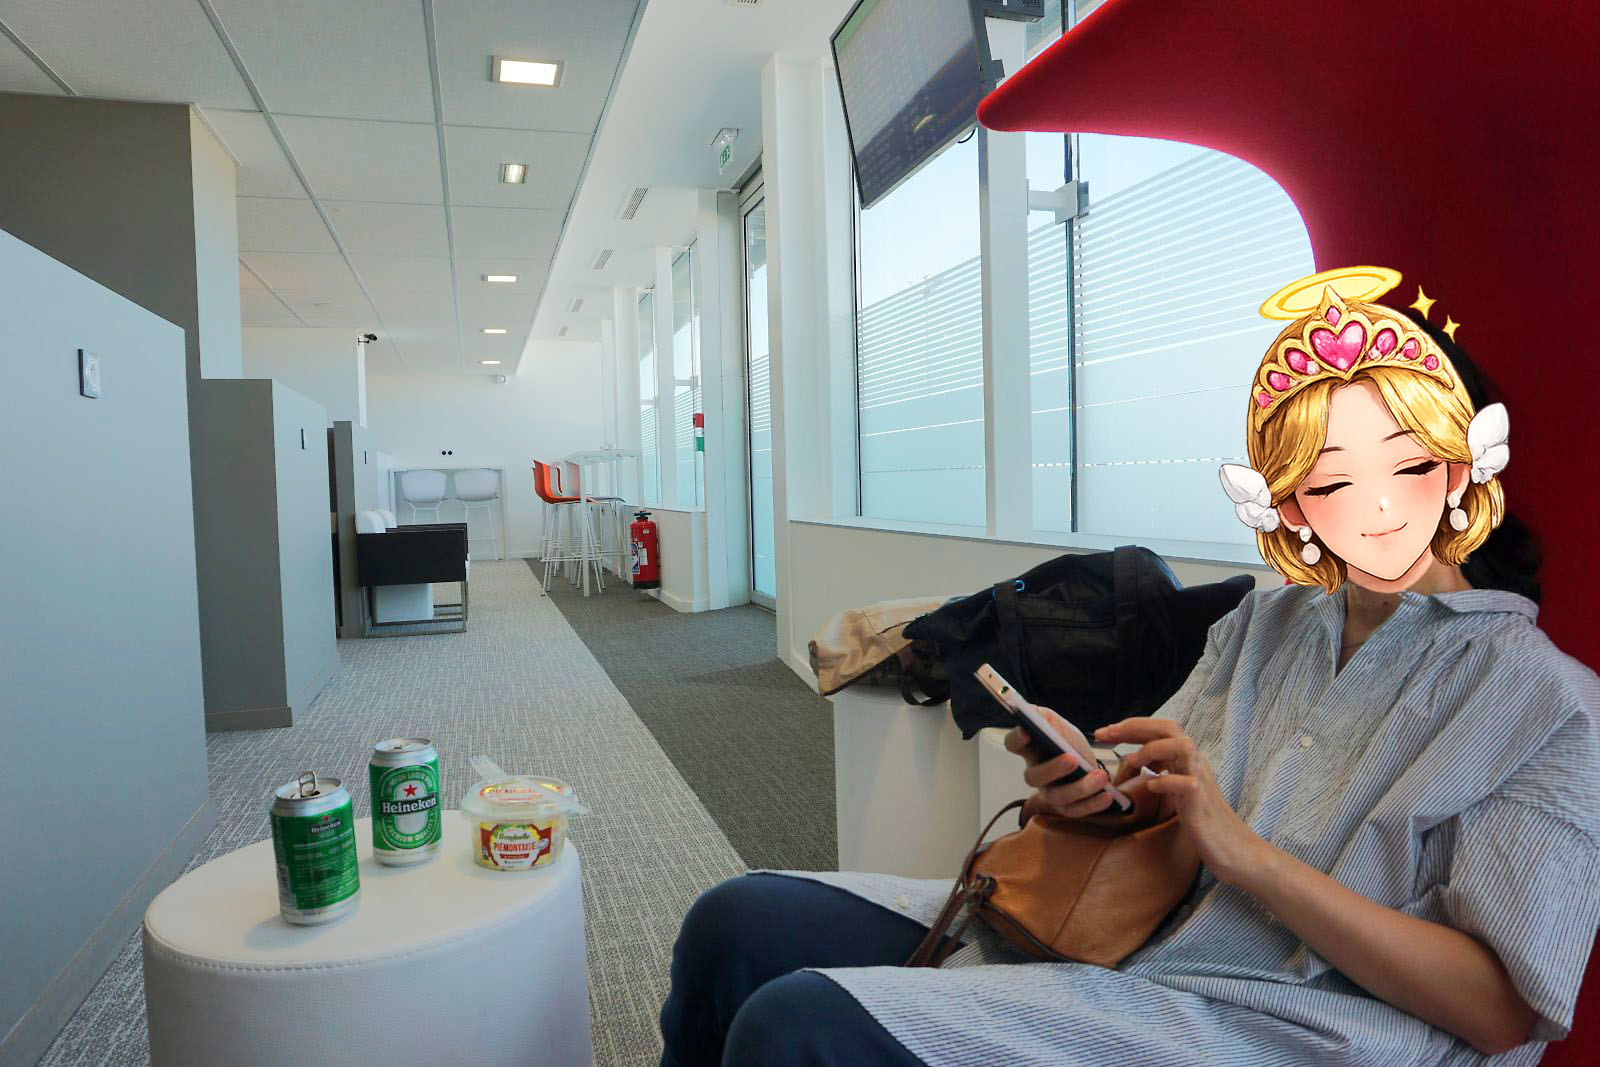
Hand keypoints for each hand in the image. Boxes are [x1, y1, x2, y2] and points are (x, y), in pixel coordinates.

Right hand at [1003, 706, 1149, 820]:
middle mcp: (1035, 773)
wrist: (1086, 758)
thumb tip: (1033, 713)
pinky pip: (1076, 810)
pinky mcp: (1067, 806)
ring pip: (1057, 797)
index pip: (1013, 744)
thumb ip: (1043, 717)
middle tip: (1072, 759)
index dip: (1017, 739)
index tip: (1027, 731)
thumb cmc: (1066, 739)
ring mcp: (1049, 792)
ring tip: (1100, 777)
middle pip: (1034, 777)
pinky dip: (1092, 804)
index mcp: (1029, 749)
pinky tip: (1107, 795)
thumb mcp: (1055, 722)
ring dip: (1080, 788)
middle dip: (1053, 769)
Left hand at [1093, 717, 1270, 887]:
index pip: (1161, 730)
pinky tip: (1151, 787)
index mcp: (1187, 760)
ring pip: (1182, 745)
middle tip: (1106, 734)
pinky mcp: (1201, 801)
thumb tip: (1133, 762)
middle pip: (1170, 728)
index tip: (1105, 732)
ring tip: (1131, 762)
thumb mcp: (1177, 791)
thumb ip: (1162, 773)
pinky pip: (1184, 782)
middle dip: (1135, 727)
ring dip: (1152, 749)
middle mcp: (1195, 764)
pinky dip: (1164, 781)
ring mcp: (1201, 780)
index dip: (1132, 727)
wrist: (1232, 848)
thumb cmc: (1202, 821)